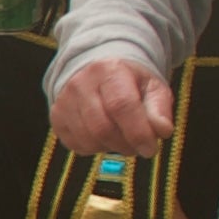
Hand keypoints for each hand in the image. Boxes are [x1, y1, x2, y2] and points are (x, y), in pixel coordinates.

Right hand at [45, 54, 176, 156]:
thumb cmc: (129, 80)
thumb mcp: (152, 86)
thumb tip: (162, 131)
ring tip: (123, 139)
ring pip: (88, 140)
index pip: (121, 106)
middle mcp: (81, 84)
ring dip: (111, 147)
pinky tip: (105, 137)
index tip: (151, 148)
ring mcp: (64, 101)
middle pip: (102, 128)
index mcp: (109, 70)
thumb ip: (160, 109)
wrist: (96, 69)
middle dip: (125, 145)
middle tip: (138, 147)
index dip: (138, 132)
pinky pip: (77, 145)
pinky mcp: (56, 117)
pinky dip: (95, 147)